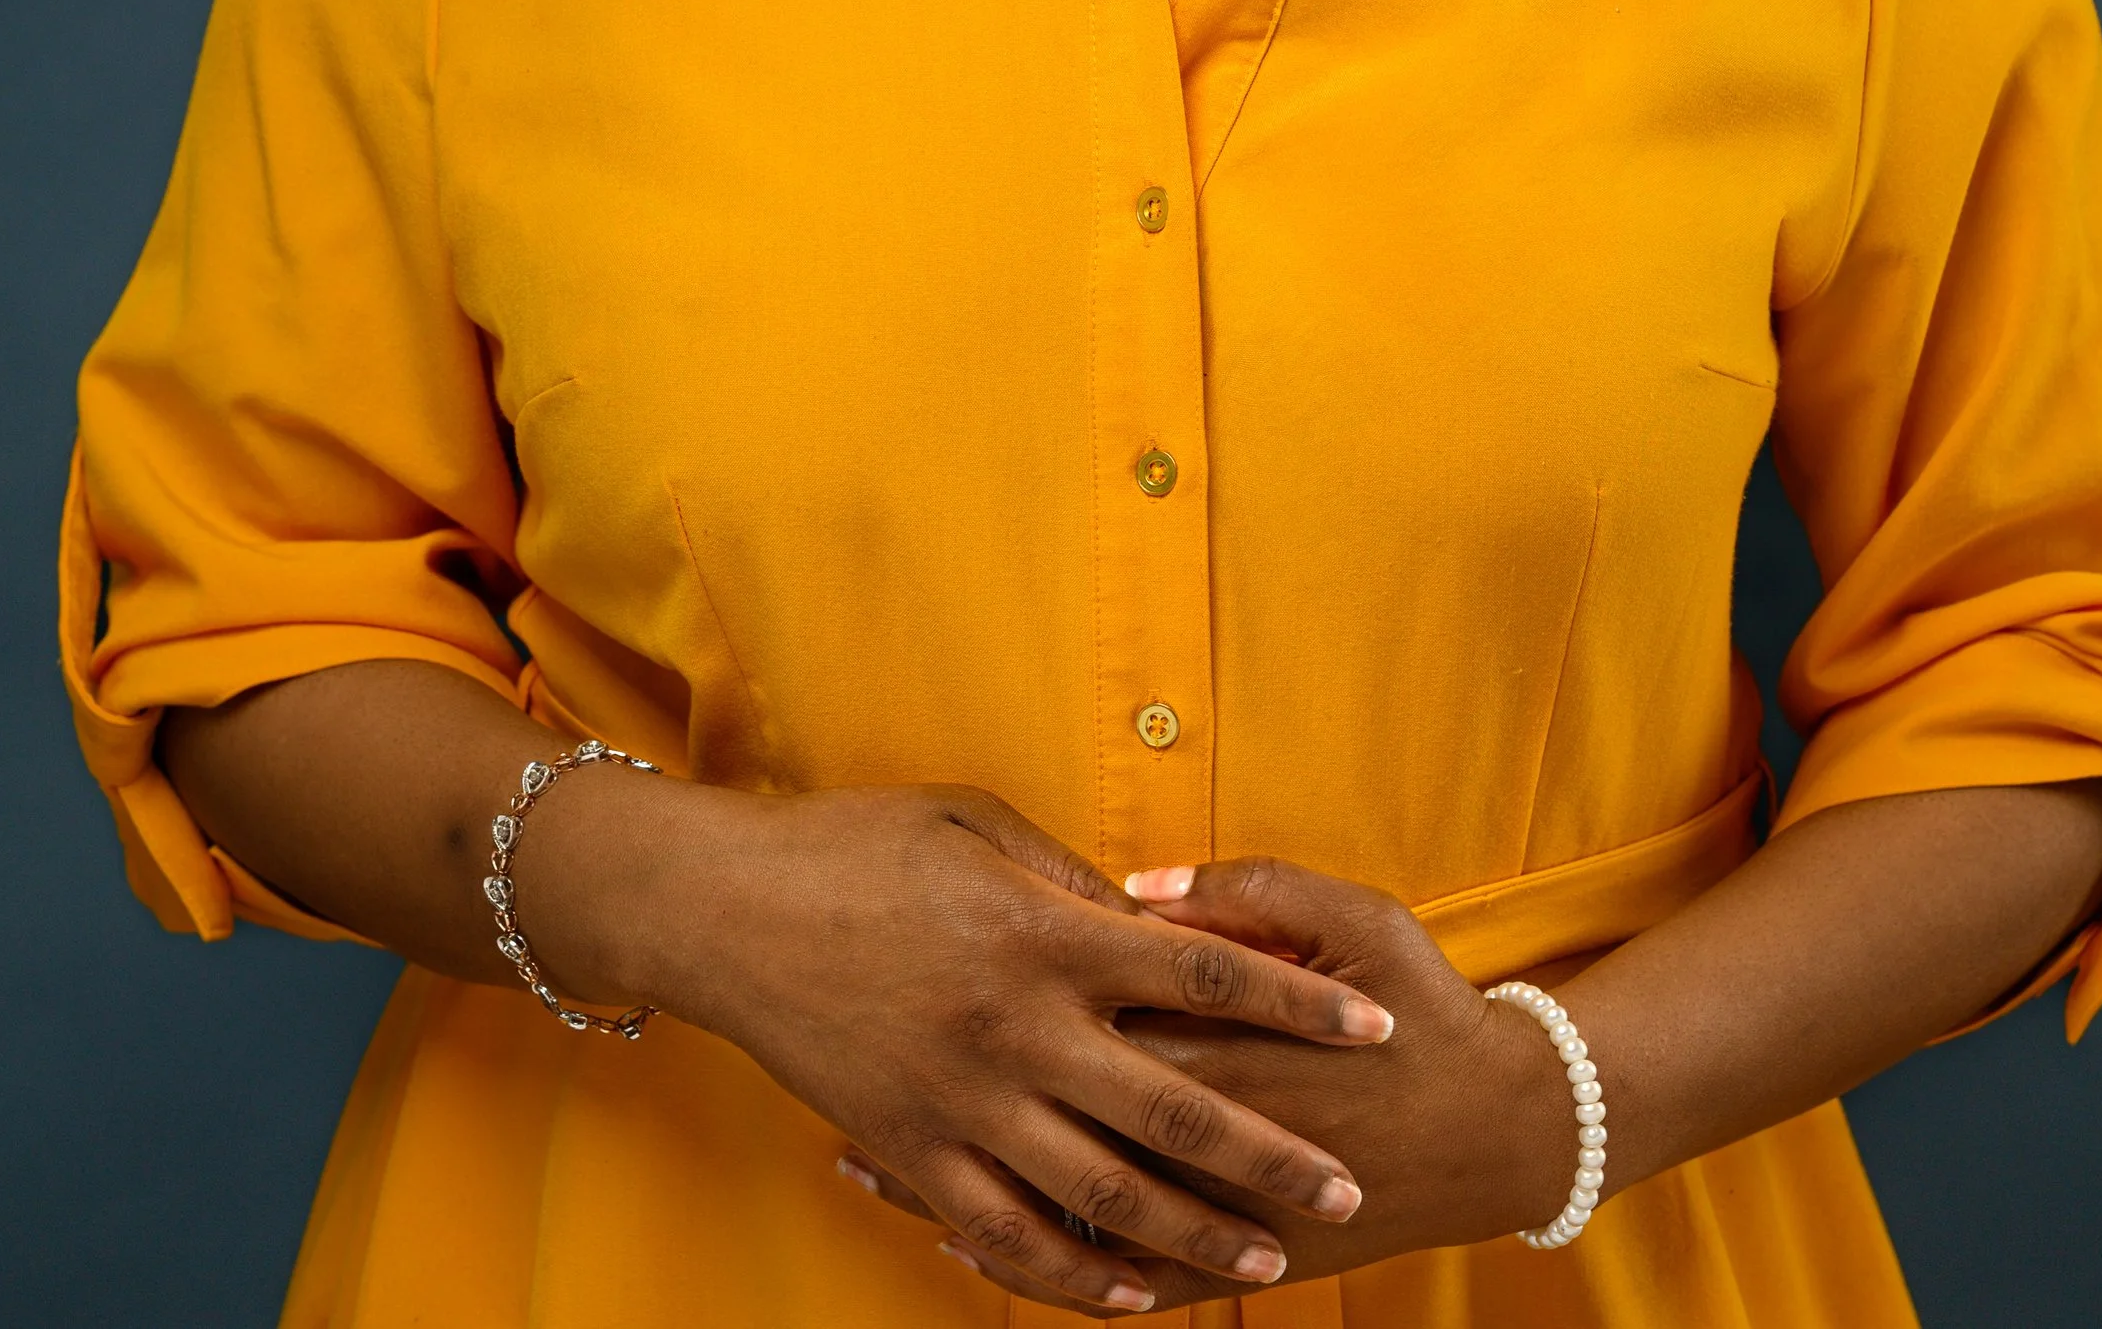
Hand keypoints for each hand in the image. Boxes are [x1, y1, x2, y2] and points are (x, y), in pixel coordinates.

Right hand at [555, 783, 1384, 1314]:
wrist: (727, 911)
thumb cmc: (856, 843)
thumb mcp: (975, 820)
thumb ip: (1070, 876)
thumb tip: (1152, 917)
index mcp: (1044, 930)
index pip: (1205, 970)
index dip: (1297, 1004)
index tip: (1374, 1030)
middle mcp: (1018, 1026)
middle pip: (1175, 1104)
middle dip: (1270, 1155)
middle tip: (1345, 1192)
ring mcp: (964, 1102)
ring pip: (1103, 1193)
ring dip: (1192, 1235)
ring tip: (1267, 1262)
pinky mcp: (912, 1152)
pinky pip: (1008, 1235)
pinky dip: (1075, 1278)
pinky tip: (1132, 1300)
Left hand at [836, 854, 1578, 1309]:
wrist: (1502, 1133)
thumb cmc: (1425, 1009)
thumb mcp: (1357, 919)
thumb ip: (1252, 891)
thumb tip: (1139, 885)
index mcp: (1227, 1033)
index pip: (1091, 1008)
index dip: (1000, 986)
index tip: (917, 955)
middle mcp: (1205, 1125)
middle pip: (1048, 1107)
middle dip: (949, 1086)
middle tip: (854, 1056)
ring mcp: (1214, 1205)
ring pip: (1059, 1202)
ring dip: (959, 1182)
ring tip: (865, 1159)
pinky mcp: (1232, 1260)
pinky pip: (1109, 1271)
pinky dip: (1028, 1261)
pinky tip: (958, 1241)